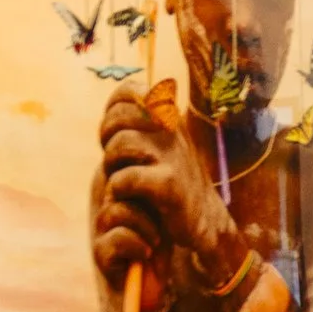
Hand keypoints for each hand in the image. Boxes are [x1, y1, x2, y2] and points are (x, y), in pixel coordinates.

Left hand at [98, 83, 235, 286]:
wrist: (205, 221)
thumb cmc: (173, 181)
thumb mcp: (161, 144)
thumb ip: (143, 121)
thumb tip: (120, 100)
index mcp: (170, 117)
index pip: (132, 90)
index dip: (114, 109)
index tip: (116, 132)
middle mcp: (173, 131)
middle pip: (120, 116)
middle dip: (108, 136)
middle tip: (114, 158)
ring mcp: (173, 156)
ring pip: (121, 144)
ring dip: (112, 164)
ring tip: (120, 177)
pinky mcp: (169, 185)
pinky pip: (126, 178)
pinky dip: (119, 188)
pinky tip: (127, 195)